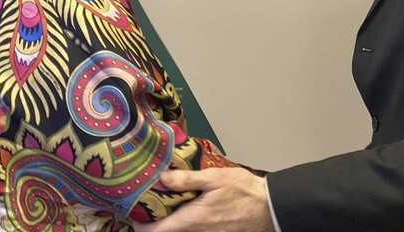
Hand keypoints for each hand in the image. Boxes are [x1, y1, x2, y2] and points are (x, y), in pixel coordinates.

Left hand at [133, 168, 274, 231]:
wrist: (271, 208)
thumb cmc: (246, 192)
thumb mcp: (214, 178)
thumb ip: (186, 179)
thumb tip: (162, 177)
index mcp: (192, 219)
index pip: (156, 230)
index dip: (140, 224)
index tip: (133, 213)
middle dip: (154, 219)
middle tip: (146, 202)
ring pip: (179, 231)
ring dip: (169, 220)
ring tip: (163, 200)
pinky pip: (193, 230)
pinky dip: (183, 220)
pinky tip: (185, 205)